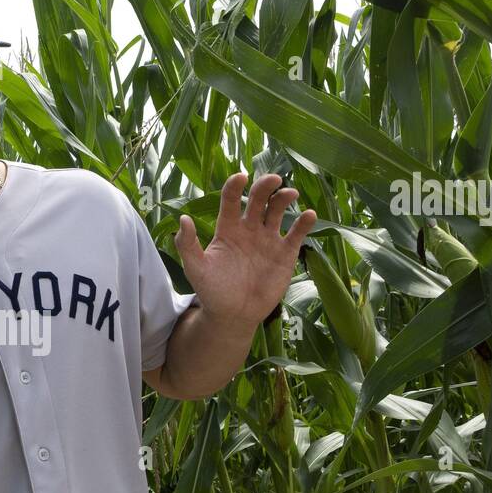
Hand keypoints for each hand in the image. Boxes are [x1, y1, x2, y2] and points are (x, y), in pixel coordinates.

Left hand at [174, 173, 316, 328]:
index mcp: (227, 228)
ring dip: (284, 198)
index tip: (241, 177)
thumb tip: (183, 218)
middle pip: (258, 198)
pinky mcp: (285, 253)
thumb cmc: (212, 291)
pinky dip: (305, 223)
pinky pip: (297, 234)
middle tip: (273, 179)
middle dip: (265, 186)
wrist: (233, 315)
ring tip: (289, 194)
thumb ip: (187, 244)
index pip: (231, 199)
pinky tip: (309, 215)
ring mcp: (268, 239)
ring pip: (278, 210)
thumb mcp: (195, 269)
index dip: (235, 186)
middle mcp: (249, 229)